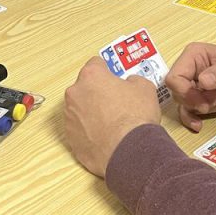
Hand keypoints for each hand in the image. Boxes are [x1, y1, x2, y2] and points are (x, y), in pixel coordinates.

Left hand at [64, 57, 160, 177]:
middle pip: (85, 86)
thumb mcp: (145, 88)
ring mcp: (70, 117)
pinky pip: (80, 129)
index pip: (96, 63)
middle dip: (98, 92)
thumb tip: (131, 83)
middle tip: (115, 101)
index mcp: (91, 76)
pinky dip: (89, 131)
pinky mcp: (71, 138)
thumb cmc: (134, 118)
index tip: (113, 77)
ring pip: (80, 108)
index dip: (108, 70)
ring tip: (111, 121)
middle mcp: (75, 94)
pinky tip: (105, 136)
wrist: (128, 151)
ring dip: (92, 111)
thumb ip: (133, 80)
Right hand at [166, 42, 215, 132]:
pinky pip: (187, 112)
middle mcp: (191, 70)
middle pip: (177, 92)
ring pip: (182, 103)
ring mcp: (195, 86)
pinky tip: (199, 125)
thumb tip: (202, 81)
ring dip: (201, 109)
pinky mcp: (200, 101)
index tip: (203, 102)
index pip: (175, 76)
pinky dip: (191, 119)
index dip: (184, 92)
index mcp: (195, 55)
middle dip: (196, 101)